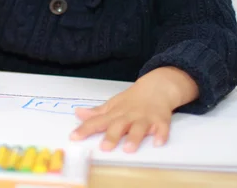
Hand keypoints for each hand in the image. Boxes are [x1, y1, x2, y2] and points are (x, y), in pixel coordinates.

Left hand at [70, 67, 198, 152]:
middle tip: (104, 147)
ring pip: (139, 128)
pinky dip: (161, 135)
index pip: (97, 121)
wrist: (156, 87)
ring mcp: (145, 118)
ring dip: (134, 137)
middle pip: (118, 126)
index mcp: (114, 113)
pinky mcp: (161, 120)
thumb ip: (96, 113)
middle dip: (111, 136)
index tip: (74, 137)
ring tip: (128, 149)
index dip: (85, 129)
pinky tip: (158, 143)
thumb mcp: (112, 105)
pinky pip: (162, 128)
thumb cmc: (132, 100)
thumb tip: (78, 114)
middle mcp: (128, 116)